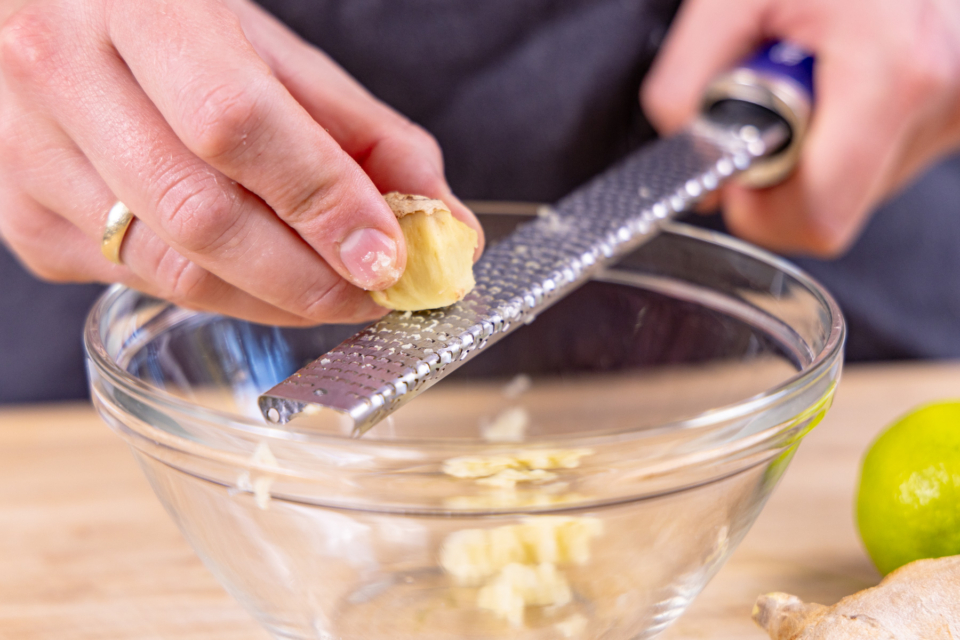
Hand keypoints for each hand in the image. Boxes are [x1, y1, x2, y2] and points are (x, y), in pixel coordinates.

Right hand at [0, 0, 481, 324]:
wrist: (50, 16)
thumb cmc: (173, 26)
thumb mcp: (272, 49)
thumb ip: (361, 132)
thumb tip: (442, 223)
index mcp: (136, 9)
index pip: (235, 125)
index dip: (322, 201)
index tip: (390, 255)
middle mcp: (60, 78)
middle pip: (201, 218)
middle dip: (308, 277)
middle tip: (375, 292)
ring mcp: (28, 158)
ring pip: (171, 270)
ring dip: (272, 298)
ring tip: (330, 288)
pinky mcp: (24, 224)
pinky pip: (142, 286)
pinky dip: (219, 293)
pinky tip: (252, 271)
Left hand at [642, 0, 959, 255]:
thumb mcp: (725, 0)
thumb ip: (684, 87)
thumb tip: (689, 162)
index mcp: (891, 73)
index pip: (818, 216)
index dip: (760, 210)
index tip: (735, 171)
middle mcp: (940, 100)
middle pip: (835, 209)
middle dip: (783, 175)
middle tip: (770, 108)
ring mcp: (954, 113)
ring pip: (858, 189)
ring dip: (816, 153)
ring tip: (811, 80)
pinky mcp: (956, 114)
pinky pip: (883, 159)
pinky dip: (847, 136)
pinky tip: (840, 83)